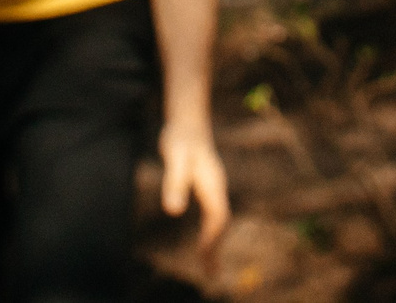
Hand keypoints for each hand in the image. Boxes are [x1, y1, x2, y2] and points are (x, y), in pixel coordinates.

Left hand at [158, 118, 230, 262]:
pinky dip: (211, 232)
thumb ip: (174, 183)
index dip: (211, 238)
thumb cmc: (180, 138)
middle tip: (211, 275)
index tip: (203, 256)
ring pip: (220, 220)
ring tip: (209, 266)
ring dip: (215, 242)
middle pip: (222, 223)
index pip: (217, 217)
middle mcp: (217, 188)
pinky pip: (214, 215)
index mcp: (212, 184)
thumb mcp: (174, 158)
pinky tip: (204, 240)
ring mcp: (214, 188)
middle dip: (217, 248)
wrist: (188, 120)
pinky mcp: (208, 187)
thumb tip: (173, 211)